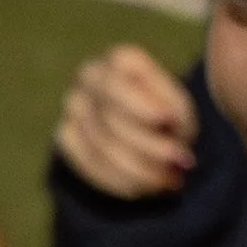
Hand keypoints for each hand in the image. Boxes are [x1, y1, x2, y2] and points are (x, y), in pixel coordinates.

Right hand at [56, 44, 198, 198]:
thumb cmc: (167, 115)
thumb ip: (173, 115)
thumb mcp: (179, 109)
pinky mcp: (65, 135)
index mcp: (120, 59)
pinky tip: (144, 187)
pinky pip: (88, 164)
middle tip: (182, 162)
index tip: (169, 122)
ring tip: (168, 180)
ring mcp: (72, 105)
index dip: (140, 106)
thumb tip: (165, 123)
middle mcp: (89, 76)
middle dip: (149, 147)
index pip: (116, 83)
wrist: (143, 129)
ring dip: (139, 170)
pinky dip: (119, 181)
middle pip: (110, 119)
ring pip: (100, 146)